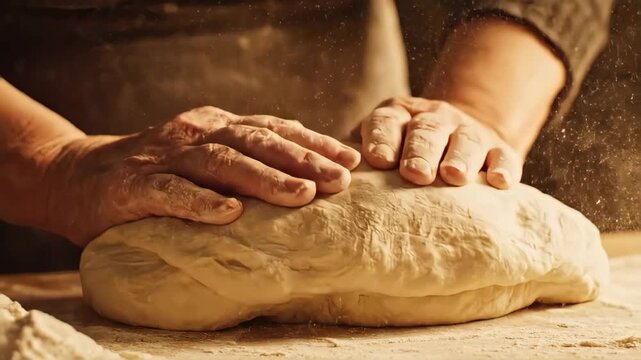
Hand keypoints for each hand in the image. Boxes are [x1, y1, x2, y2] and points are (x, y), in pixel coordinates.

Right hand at [44, 106, 360, 244]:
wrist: (77, 177)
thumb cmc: (155, 173)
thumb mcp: (203, 156)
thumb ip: (244, 157)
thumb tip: (303, 167)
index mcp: (215, 126)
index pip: (272, 128)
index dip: (312, 142)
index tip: (350, 159)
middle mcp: (194, 134)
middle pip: (256, 142)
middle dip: (301, 160)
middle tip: (340, 180)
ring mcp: (164, 158)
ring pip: (221, 163)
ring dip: (264, 178)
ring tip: (302, 195)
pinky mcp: (134, 187)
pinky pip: (171, 193)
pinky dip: (201, 203)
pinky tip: (229, 214)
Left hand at [361, 97, 522, 188]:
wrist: (458, 137)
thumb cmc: (404, 153)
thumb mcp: (381, 146)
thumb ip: (357, 159)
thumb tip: (326, 181)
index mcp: (398, 116)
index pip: (386, 122)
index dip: (382, 139)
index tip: (379, 160)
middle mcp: (434, 119)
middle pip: (426, 132)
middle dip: (420, 151)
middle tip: (415, 174)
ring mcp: (469, 132)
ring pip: (466, 141)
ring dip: (459, 158)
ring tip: (454, 176)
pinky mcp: (499, 149)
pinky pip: (503, 156)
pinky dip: (503, 168)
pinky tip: (500, 182)